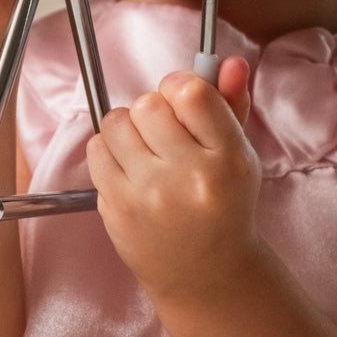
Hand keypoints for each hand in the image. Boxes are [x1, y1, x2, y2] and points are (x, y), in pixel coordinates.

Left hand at [87, 56, 260, 300]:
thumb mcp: (240, 157)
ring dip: (128, 128)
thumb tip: (229, 61)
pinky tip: (129, 168)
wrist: (205, 276)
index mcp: (228, 160)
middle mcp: (189, 178)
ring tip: (146, 150)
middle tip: (165, 133)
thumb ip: (232, 104)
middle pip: (148, 104)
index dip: (179, 87)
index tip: (181, 100)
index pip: (190, 92)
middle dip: (153, 110)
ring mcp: (149, 196)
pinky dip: (109, 151)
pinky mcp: (116, 209)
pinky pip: (96, 150)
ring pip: (116, 122)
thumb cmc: (222, 208)